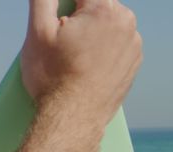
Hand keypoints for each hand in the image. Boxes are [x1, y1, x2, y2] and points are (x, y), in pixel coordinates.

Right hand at [22, 0, 142, 125]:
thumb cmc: (53, 76)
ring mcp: (133, 44)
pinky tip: (83, 69)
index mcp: (104, 9)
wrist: (73, 118)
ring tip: (71, 59)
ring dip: (89, 33)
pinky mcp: (133, 63)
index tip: (58, 21)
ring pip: (106, 25)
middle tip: (59, 42)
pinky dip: (100, 51)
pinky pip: (115, 46)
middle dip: (76, 17)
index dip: (64, 4)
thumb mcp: (38, 31)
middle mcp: (126, 21)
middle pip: (95, 5)